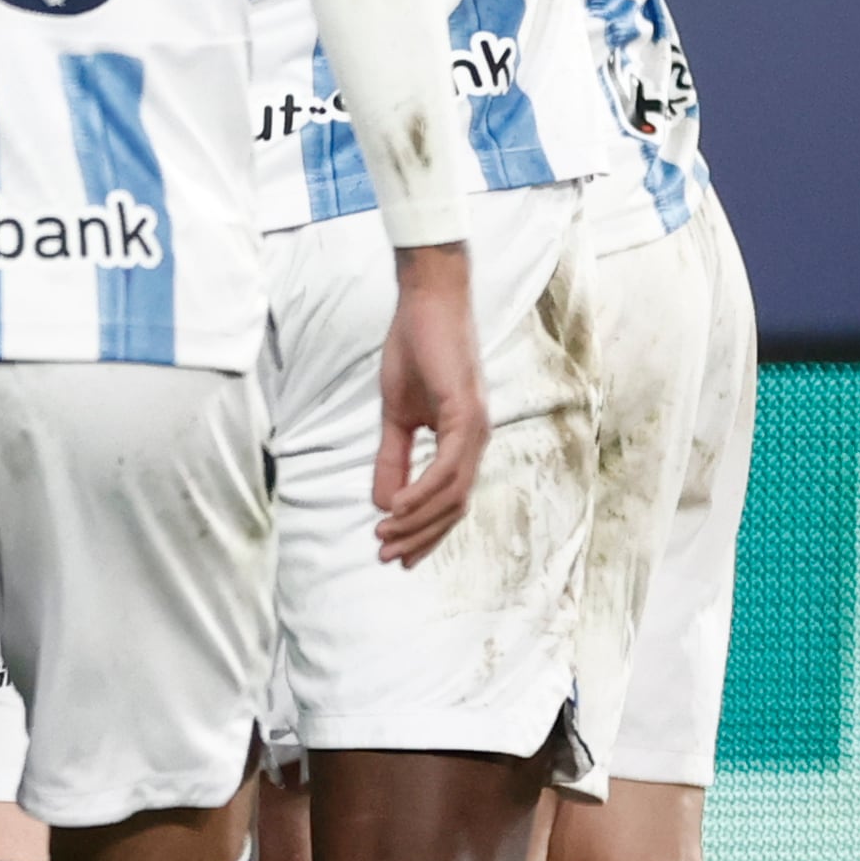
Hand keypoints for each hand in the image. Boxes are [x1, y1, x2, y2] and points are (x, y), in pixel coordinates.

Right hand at [370, 243, 485, 565]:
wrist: (426, 304)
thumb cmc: (415, 351)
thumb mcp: (395, 415)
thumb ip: (391, 458)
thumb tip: (382, 504)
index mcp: (463, 442)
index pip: (449, 502)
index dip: (424, 533)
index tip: (396, 556)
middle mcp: (477, 442)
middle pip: (453, 508)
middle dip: (419, 538)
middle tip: (385, 557)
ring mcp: (476, 430)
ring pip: (451, 494)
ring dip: (416, 520)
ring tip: (383, 535)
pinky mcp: (466, 415)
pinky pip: (447, 467)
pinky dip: (422, 491)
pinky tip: (397, 506)